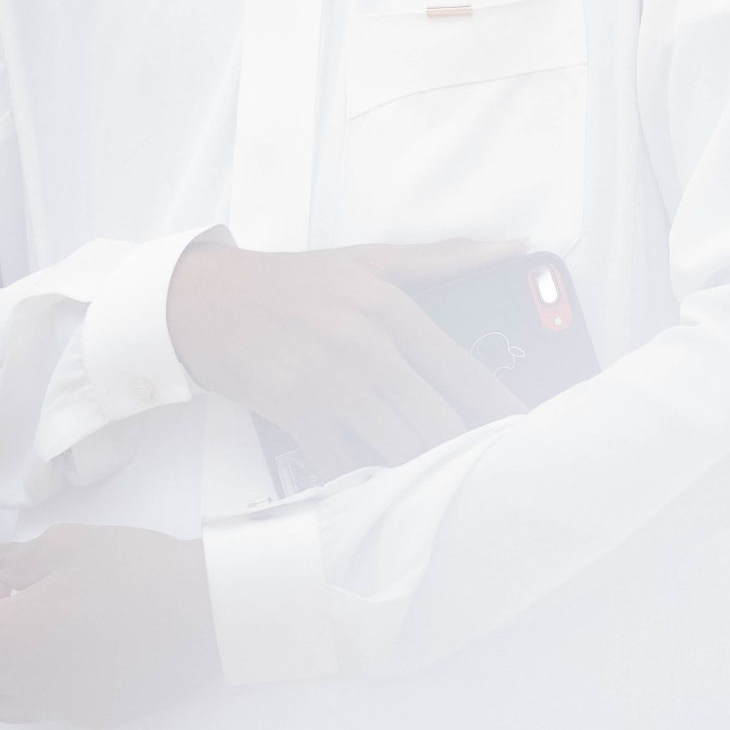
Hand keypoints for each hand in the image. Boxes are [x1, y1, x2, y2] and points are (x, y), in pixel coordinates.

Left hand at [0, 526, 215, 727]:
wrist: (199, 610)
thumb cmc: (130, 569)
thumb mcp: (65, 545)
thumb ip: (9, 558)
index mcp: (10, 636)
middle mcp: (26, 681)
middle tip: (16, 604)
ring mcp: (60, 705)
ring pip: (2, 702)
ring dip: (5, 669)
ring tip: (44, 633)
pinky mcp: (94, 716)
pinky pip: (49, 709)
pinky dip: (47, 685)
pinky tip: (83, 652)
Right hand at [166, 238, 525, 479]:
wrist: (210, 301)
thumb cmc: (297, 281)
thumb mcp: (370, 259)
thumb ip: (445, 258)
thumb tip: (516, 246)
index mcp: (390, 307)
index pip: (460, 369)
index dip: (496, 406)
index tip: (520, 428)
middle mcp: (365, 346)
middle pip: (436, 418)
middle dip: (464, 446)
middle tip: (486, 466)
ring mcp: (330, 383)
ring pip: (398, 446)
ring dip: (420, 465)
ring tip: (442, 478)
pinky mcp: (296, 414)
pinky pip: (344, 463)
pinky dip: (364, 478)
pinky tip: (380, 482)